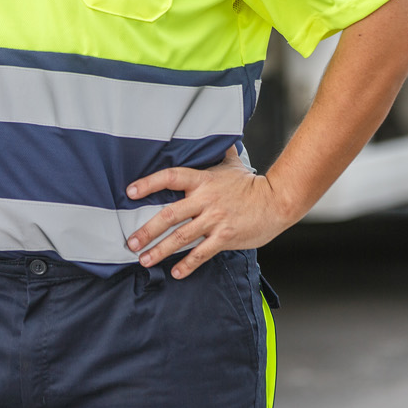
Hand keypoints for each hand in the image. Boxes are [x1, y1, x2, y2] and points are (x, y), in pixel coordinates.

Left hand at [125, 146, 296, 278]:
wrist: (277, 201)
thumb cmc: (252, 184)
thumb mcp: (232, 164)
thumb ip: (218, 153)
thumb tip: (215, 135)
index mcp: (203, 180)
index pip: (170, 177)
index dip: (149, 184)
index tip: (130, 192)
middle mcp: (206, 200)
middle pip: (169, 215)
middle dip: (147, 230)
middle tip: (131, 243)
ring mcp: (215, 220)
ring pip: (181, 237)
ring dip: (160, 250)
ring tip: (144, 260)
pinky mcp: (225, 237)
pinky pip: (202, 253)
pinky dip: (187, 264)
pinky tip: (175, 272)